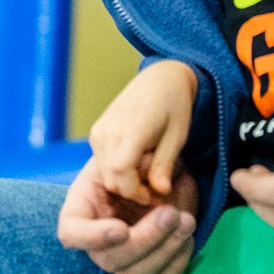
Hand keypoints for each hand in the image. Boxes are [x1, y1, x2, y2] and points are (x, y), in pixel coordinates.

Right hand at [56, 160, 199, 273]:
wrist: (165, 171)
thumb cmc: (142, 157)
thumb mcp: (137, 151)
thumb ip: (140, 165)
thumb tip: (157, 186)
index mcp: (83, 208)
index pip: (71, 233)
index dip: (92, 238)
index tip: (121, 229)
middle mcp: (98, 241)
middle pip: (110, 260)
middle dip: (145, 240)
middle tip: (170, 214)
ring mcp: (123, 259)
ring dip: (164, 252)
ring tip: (186, 222)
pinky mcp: (149, 270)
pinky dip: (176, 267)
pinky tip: (188, 239)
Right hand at [88, 59, 196, 202]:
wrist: (160, 78)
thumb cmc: (174, 104)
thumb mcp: (177, 136)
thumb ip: (165, 165)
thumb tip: (161, 192)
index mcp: (130, 130)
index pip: (121, 174)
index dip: (136, 192)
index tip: (154, 195)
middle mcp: (107, 131)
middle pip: (111, 179)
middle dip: (132, 191)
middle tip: (155, 190)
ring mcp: (99, 131)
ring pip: (105, 174)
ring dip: (125, 182)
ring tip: (149, 175)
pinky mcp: (96, 132)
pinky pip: (102, 162)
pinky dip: (118, 171)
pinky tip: (138, 163)